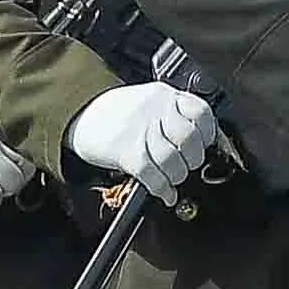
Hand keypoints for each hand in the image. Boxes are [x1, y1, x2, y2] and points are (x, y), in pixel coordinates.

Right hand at [65, 83, 226, 196]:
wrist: (80, 112)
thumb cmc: (119, 112)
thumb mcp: (150, 102)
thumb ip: (175, 115)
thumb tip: (202, 142)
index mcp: (164, 95)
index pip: (200, 112)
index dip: (208, 133)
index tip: (205, 145)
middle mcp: (154, 110)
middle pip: (189, 138)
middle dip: (194, 159)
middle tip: (189, 165)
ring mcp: (138, 129)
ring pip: (171, 159)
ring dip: (177, 176)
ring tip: (174, 178)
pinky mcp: (124, 150)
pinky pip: (151, 174)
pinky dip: (162, 188)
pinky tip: (165, 193)